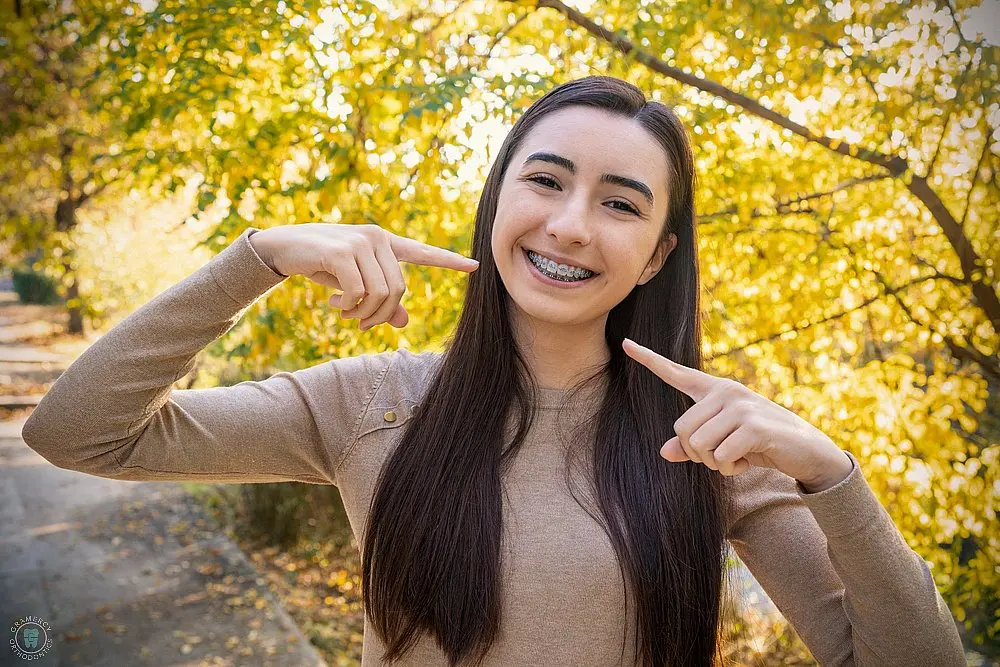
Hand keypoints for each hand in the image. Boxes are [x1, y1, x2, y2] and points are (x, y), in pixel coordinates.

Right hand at [249, 223, 479, 330]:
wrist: (284, 247)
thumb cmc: (322, 265)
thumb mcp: (353, 284)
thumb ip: (380, 301)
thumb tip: (404, 322)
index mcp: (384, 243)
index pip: (422, 253)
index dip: (448, 262)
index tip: (475, 266)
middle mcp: (376, 238)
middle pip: (398, 290)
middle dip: (380, 314)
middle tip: (360, 323)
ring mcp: (360, 242)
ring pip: (380, 293)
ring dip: (362, 313)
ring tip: (344, 312)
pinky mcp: (342, 251)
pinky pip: (358, 292)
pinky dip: (348, 307)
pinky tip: (334, 304)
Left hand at [622, 338, 852, 489]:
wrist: (806, 451)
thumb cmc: (759, 445)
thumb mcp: (724, 444)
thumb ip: (693, 446)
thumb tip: (664, 452)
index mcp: (715, 391)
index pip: (677, 373)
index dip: (649, 360)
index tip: (626, 343)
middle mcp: (726, 392)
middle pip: (682, 429)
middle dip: (698, 455)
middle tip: (722, 457)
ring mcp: (741, 406)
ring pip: (698, 445)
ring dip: (715, 464)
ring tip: (737, 458)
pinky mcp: (754, 426)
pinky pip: (721, 456)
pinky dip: (731, 468)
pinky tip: (748, 461)